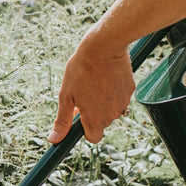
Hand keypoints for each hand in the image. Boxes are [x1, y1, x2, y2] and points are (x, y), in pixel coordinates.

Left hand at [48, 27, 135, 144]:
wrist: (104, 46)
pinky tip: (105, 76)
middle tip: (83, 93)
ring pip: (112, 109)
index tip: (79, 117)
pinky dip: (113, 90)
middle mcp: (112, 115)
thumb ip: (62, 120)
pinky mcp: (130, 89)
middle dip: (92, 112)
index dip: (85, 129)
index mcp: (96, 119)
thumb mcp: (66, 96)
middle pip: (102, 122)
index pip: (93, 138)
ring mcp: (123, 102)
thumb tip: (54, 140)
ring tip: (94, 82)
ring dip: (103, 101)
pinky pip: (120, 96)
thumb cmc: (81, 70)